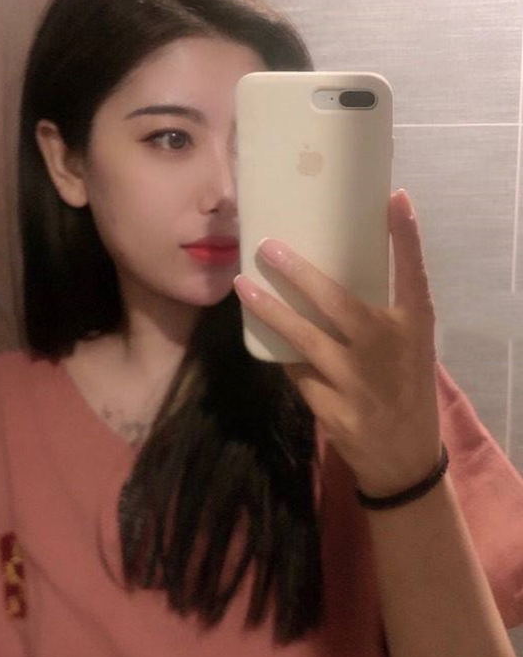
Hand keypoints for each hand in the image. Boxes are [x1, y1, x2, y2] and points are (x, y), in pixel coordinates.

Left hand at [233, 190, 441, 497]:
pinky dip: (278, 352)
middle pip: (337, 302)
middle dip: (299, 272)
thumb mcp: (409, 344)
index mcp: (413, 326)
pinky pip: (295, 371)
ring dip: (269, 310)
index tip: (393, 198)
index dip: (405, 235)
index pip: (413, 273)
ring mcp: (357, 381)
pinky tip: (257, 333)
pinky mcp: (332, 408)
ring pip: (303, 338)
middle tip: (268, 246)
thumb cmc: (403, 385)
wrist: (404, 458)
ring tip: (242, 286)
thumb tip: (334, 263)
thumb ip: (383, 307)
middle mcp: (386, 348)